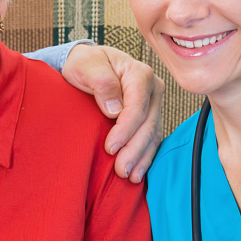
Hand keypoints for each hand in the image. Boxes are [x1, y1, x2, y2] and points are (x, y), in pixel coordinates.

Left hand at [60, 43, 161, 182]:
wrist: (88, 66)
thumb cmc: (86, 64)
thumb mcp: (86, 65)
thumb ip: (102, 81)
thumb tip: (115, 108)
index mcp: (140, 73)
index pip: (138, 106)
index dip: (125, 129)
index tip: (110, 147)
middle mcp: (153, 89)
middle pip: (148, 124)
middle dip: (134, 149)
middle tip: (120, 170)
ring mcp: (153, 104)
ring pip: (152, 135)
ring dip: (141, 157)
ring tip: (129, 176)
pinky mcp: (150, 116)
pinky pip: (151, 139)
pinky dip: (144, 156)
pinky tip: (137, 172)